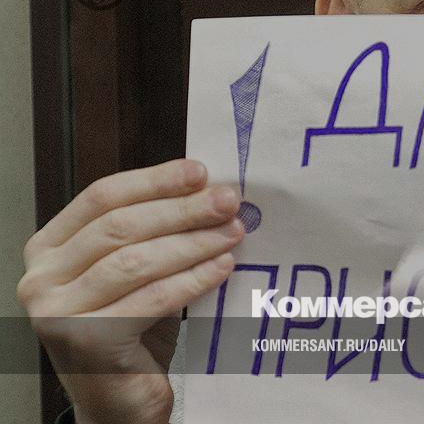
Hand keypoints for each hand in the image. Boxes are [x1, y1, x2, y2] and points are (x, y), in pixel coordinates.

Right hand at [17, 159, 243, 423]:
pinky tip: (223, 267)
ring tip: (233, 233)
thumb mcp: (136, 273)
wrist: (120, 404)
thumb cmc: (133, 332)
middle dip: (181, 209)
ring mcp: (58, 313)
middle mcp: (41, 279)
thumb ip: (153, 234)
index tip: (199, 171)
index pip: (101, 198)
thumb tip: (207, 192)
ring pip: (135, 261)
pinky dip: (193, 280)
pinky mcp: (87, 342)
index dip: (153, 181)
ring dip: (192, 242)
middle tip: (227, 201)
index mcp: (48, 248)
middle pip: (120, 227)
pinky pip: (151, 299)